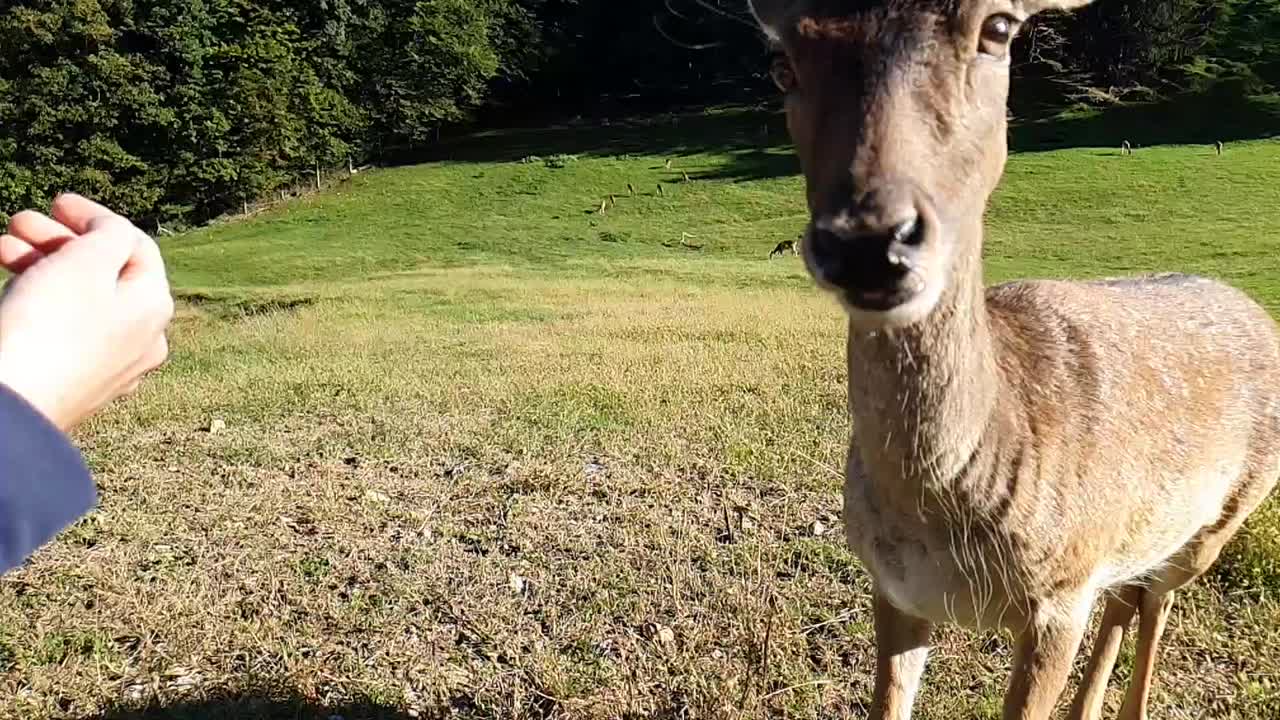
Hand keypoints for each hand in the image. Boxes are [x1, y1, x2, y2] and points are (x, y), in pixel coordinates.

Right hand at [0, 194, 173, 430]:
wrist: (11, 406)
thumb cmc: (49, 327)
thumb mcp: (86, 263)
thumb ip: (109, 235)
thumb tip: (114, 232)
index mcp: (155, 307)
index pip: (135, 246)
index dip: (96, 217)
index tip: (56, 201)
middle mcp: (142, 339)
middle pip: (104, 273)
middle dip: (59, 240)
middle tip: (17, 222)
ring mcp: (110, 365)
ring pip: (78, 300)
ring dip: (41, 264)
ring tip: (2, 247)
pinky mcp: (76, 382)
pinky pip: (63, 329)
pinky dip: (38, 299)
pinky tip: (11, 285)